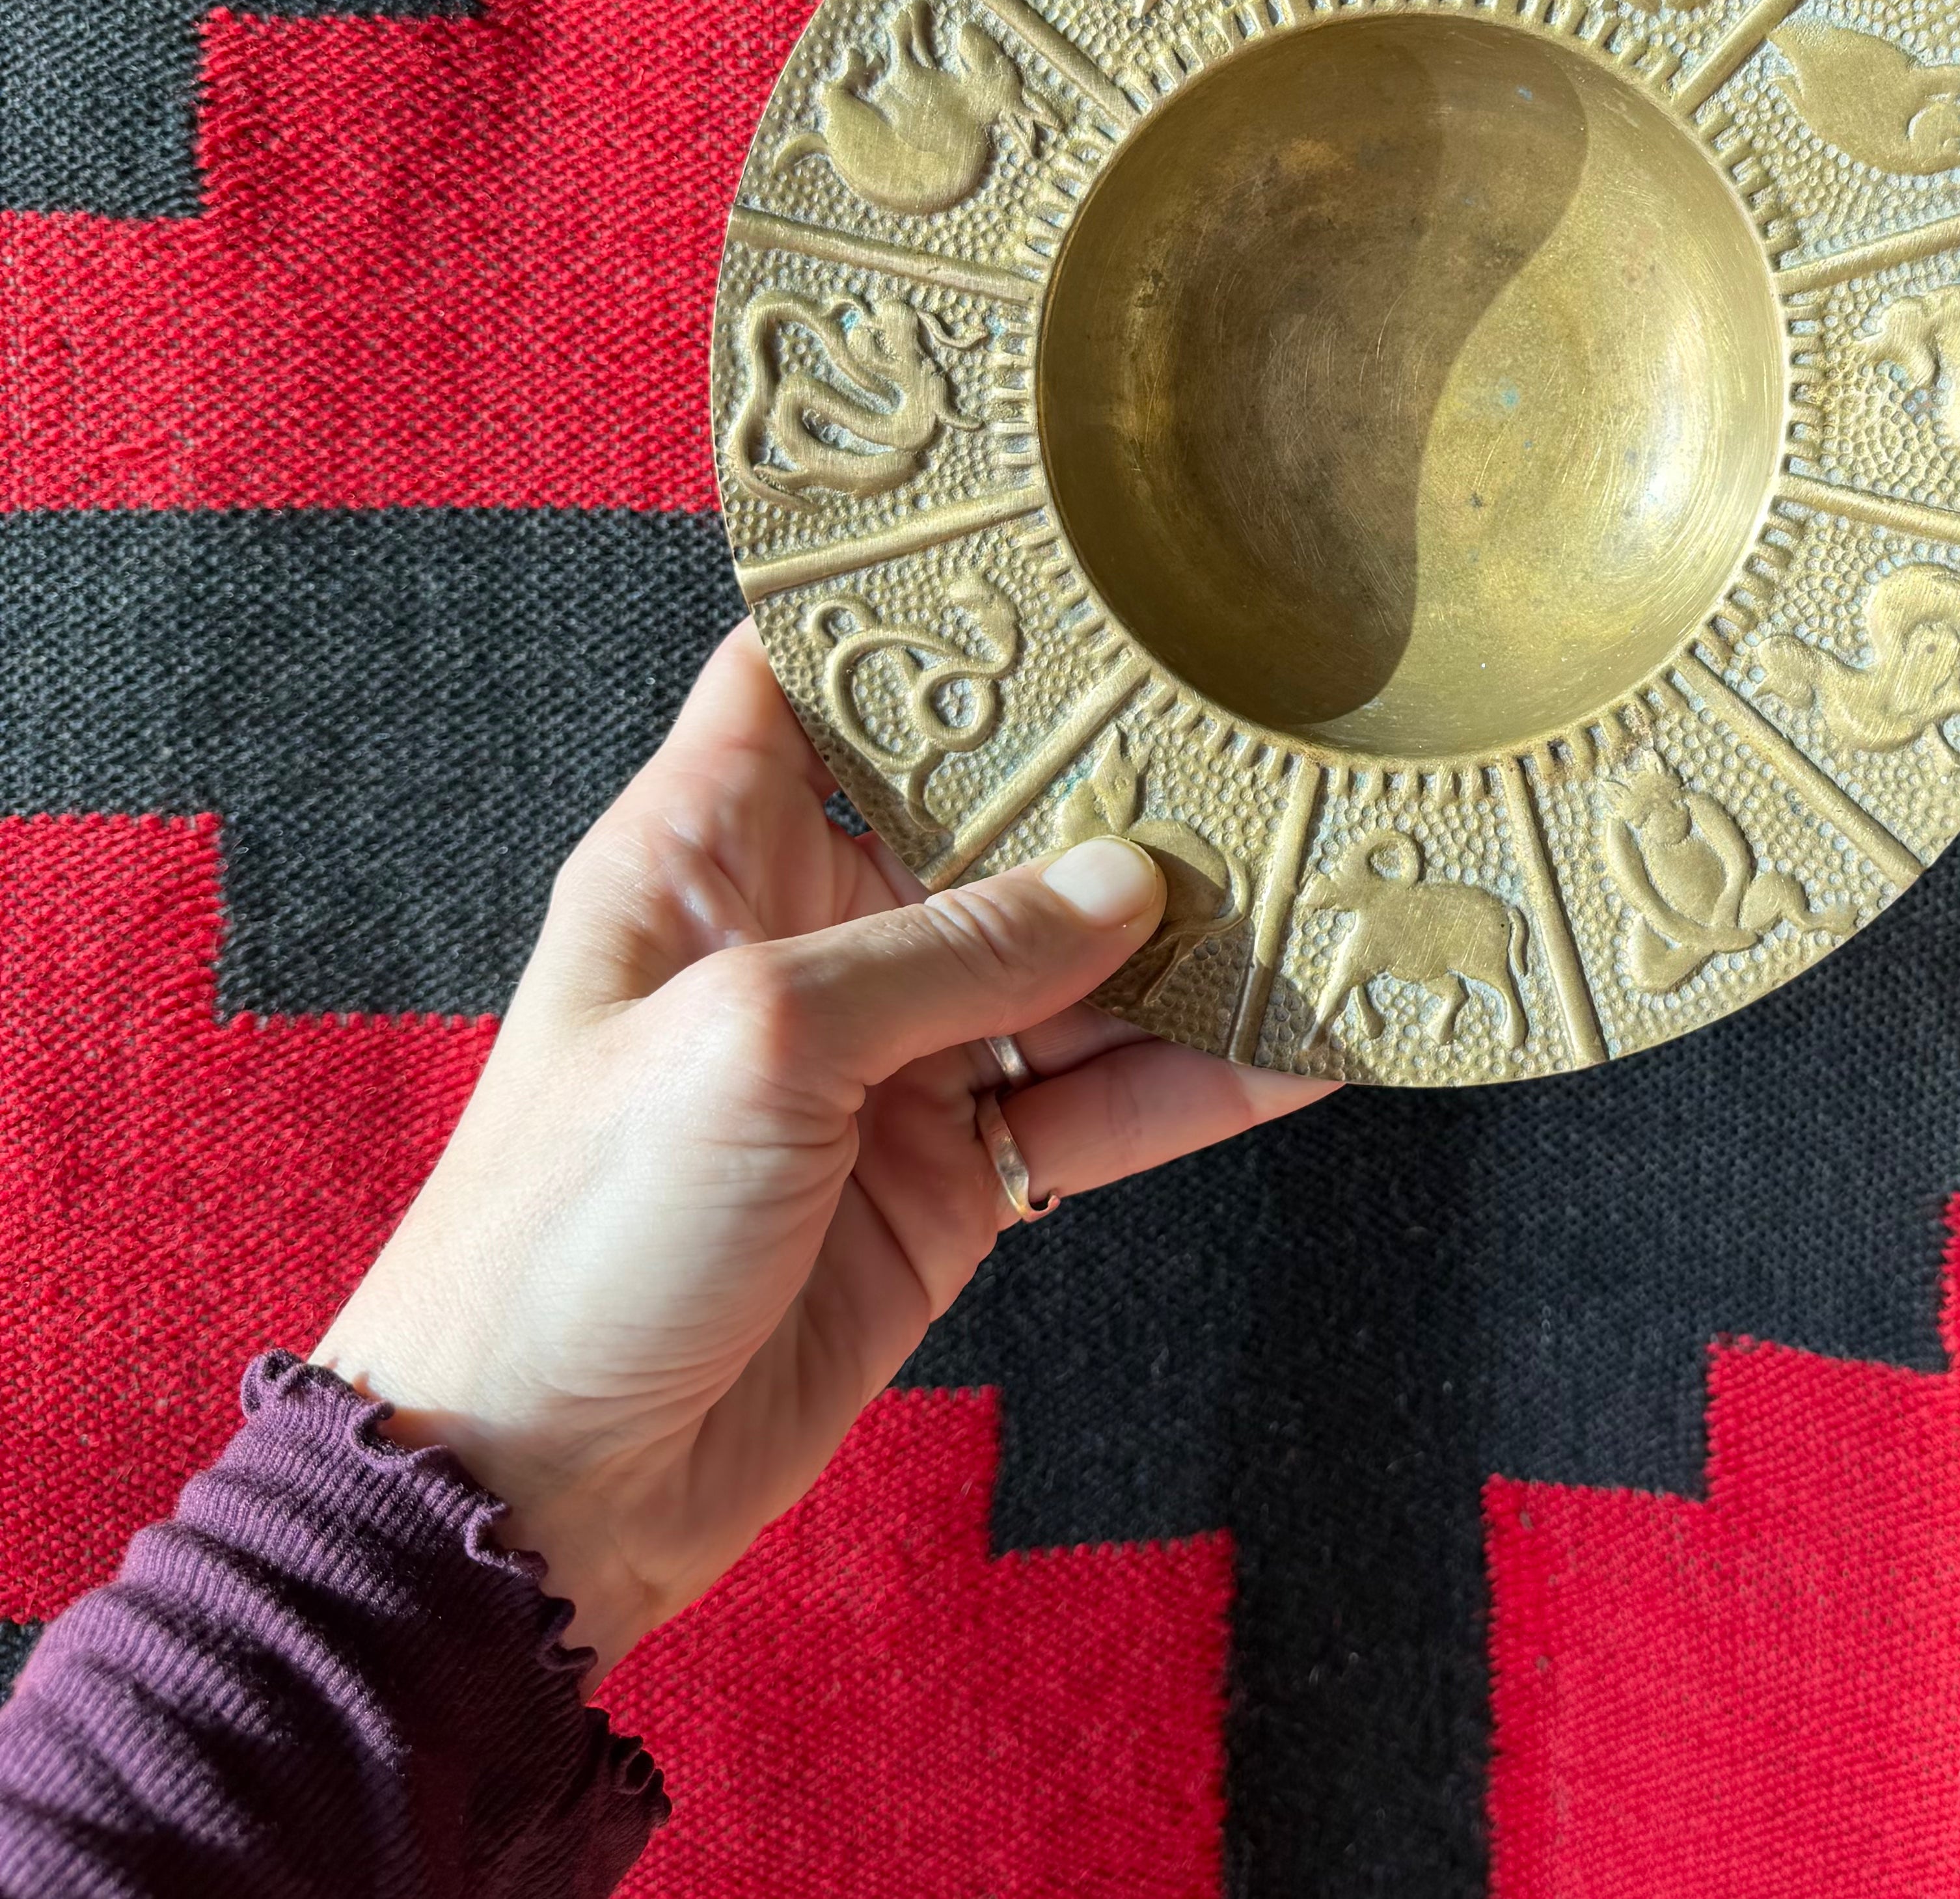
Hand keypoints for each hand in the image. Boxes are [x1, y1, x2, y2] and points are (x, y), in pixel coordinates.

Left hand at [314, 619, 1331, 1681]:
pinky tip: (1309, 1042)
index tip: (1057, 553)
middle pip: (989, 818)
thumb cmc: (578, 1231)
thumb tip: (1133, 884)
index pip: (810, 669)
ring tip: (1334, 879)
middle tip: (1262, 714)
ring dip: (1195, 938)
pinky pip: (1098, 1106)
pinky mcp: (953, 1177)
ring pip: (1074, 969)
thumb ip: (954, 951)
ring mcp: (891, 1060)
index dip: (916, 606)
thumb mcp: (758, 1042)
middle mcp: (810, 931)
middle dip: (1117, 779)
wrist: (536, 1494)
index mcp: (711, 848)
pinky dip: (1202, 1081)